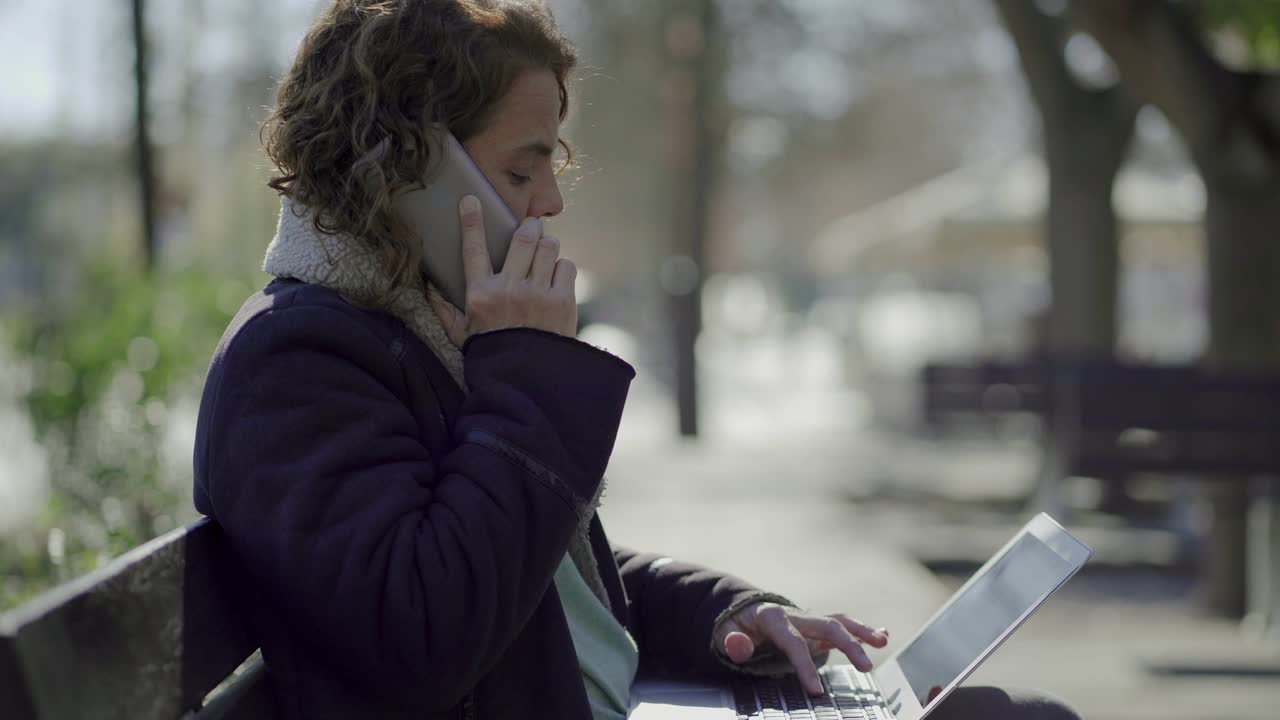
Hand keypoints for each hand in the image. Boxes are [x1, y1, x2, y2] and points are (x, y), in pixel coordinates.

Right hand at [427, 194, 577, 345]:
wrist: (526, 379)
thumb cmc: (492, 353)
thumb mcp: (460, 334)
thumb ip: (444, 309)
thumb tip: (428, 286)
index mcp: (481, 294)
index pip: (473, 249)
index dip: (472, 221)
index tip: (471, 200)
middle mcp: (510, 289)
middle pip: (524, 238)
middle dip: (529, 226)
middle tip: (531, 226)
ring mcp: (539, 294)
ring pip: (549, 248)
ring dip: (547, 245)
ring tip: (545, 252)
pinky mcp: (563, 302)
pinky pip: (566, 267)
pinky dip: (562, 268)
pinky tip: (556, 277)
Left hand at [714, 602, 888, 695]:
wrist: (743, 610)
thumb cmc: (737, 625)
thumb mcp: (726, 633)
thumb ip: (733, 642)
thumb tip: (738, 644)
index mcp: (773, 617)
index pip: (794, 642)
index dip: (805, 665)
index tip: (816, 689)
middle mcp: (796, 615)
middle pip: (826, 625)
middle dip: (848, 644)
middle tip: (865, 666)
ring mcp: (808, 620)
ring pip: (839, 621)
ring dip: (862, 631)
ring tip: (883, 642)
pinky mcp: (817, 627)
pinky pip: (842, 625)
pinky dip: (862, 629)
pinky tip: (882, 635)